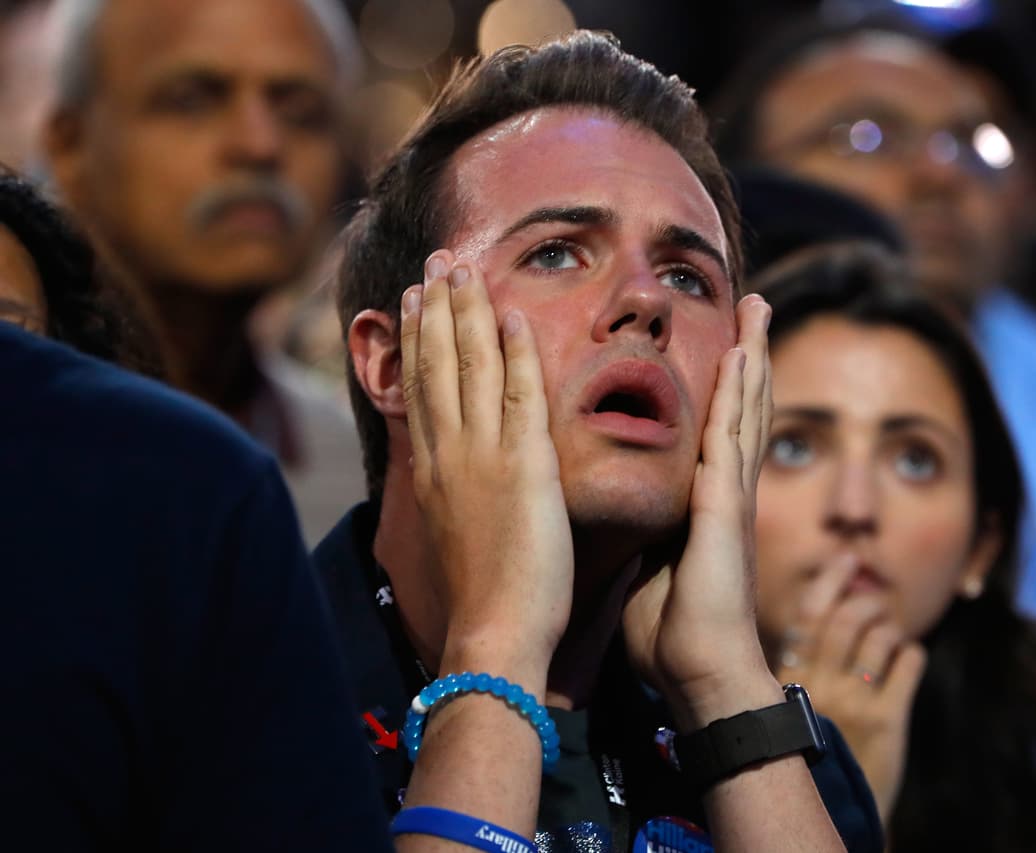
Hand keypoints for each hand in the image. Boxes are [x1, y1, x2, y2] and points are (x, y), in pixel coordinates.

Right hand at [399, 250, 572, 684]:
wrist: (494, 632)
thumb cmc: (484, 596)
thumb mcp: (455, 531)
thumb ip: (453, 492)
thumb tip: (447, 473)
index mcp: (433, 470)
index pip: (422, 388)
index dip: (418, 338)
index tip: (415, 299)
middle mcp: (449, 453)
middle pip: (438, 364)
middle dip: (436, 308)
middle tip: (436, 262)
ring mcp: (483, 455)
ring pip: (471, 368)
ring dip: (467, 312)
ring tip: (464, 268)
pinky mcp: (523, 466)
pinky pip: (520, 395)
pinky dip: (515, 352)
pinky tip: (512, 316)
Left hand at [622, 295, 780, 727]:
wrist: (700, 673)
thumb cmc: (673, 629)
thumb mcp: (651, 564)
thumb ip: (648, 531)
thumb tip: (625, 512)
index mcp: (706, 501)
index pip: (718, 425)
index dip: (725, 381)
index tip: (726, 338)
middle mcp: (725, 488)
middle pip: (741, 404)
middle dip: (749, 349)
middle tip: (753, 301)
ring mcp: (729, 495)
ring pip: (743, 408)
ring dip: (751, 354)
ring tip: (756, 306)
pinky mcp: (723, 510)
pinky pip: (728, 441)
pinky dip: (735, 397)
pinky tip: (739, 358)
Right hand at [775, 559, 926, 820]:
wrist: (838, 812)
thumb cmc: (812, 754)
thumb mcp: (792, 706)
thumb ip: (801, 664)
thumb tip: (821, 612)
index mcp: (788, 680)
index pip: (807, 615)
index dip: (830, 581)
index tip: (847, 559)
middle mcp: (818, 687)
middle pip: (845, 620)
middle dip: (865, 599)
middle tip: (875, 598)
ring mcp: (854, 702)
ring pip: (877, 637)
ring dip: (889, 624)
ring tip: (891, 629)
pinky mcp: (888, 720)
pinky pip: (907, 666)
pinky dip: (912, 652)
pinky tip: (909, 656)